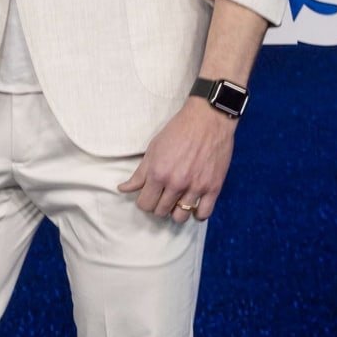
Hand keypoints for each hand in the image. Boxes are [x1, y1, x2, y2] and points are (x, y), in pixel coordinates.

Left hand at [116, 100, 236, 221]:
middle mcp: (176, 183)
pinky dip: (197, 214)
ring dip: (176, 212)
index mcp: (158, 173)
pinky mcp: (214, 187)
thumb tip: (123, 189)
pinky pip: (203, 214)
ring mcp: (196, 187)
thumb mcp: (153, 149)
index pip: (144, 204)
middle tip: (163, 196)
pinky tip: (194, 204)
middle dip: (159, 206)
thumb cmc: (178, 131)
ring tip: (178, 201)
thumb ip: (140, 174)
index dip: (144, 201)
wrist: (208, 119)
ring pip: (180, 217)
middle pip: (160, 212)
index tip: (149, 195)